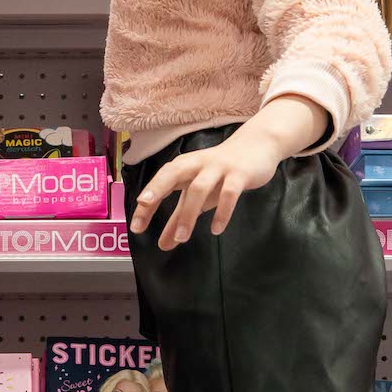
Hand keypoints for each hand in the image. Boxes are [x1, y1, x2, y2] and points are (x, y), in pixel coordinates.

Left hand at [130, 99, 325, 248]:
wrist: (256, 147)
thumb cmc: (220, 173)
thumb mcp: (197, 194)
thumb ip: (179, 218)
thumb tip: (163, 245)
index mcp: (184, 167)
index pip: (160, 181)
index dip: (147, 200)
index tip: (136, 225)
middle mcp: (197, 164)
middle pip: (173, 172)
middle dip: (157, 188)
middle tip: (143, 206)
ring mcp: (219, 168)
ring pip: (199, 188)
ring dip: (189, 213)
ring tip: (182, 238)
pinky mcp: (240, 174)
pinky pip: (229, 193)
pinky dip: (222, 211)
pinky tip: (216, 229)